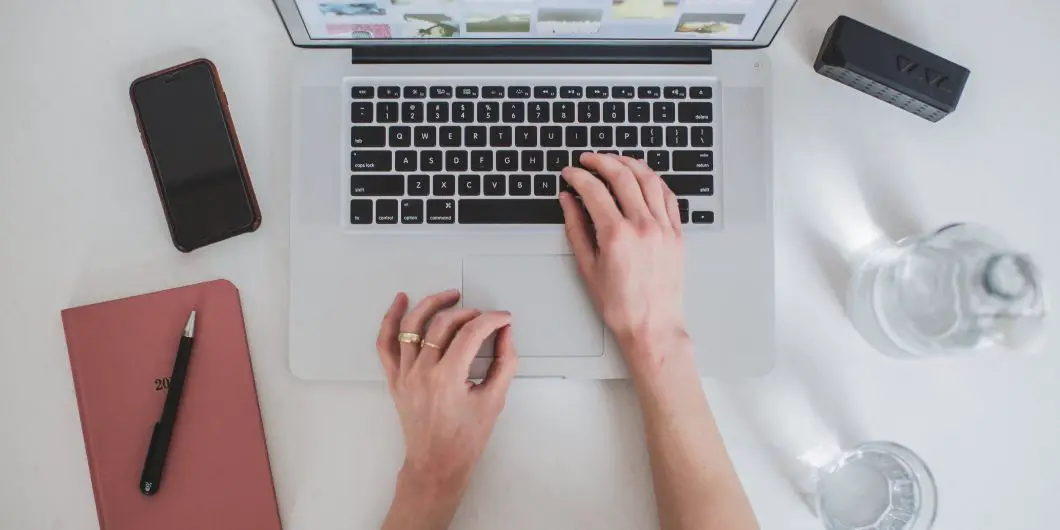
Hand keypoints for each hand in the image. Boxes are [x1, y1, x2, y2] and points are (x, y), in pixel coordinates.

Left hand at [376, 290, 517, 496]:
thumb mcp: (494, 400)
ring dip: (432, 304)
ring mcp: (405, 374)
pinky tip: (401, 301)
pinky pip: (386, 343)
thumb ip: (504, 362)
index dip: (491, 320)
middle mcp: (422, 372)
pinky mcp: (395, 378)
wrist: (436, 463)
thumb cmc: (465, 439)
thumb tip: (505, 333)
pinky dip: (391, 319)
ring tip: (449, 295)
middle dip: (468, 313)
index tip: (503, 319)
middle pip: (443, 324)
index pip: (471, 333)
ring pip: (412, 325)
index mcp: (448, 378)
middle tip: (484, 316)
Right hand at [559, 153, 689, 372]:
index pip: (594, 190)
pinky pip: (668, 196)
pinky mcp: (677, 233)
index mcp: (617, 235)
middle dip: (601, 161)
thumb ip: (576, 228)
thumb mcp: (588, 267)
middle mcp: (643, 226)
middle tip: (588, 159)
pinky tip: (643, 178)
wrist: (652, 327)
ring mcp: (664, 228)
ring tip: (615, 160)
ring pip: (648, 179)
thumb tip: (567, 201)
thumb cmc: (620, 306)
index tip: (569, 173)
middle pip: (622, 176)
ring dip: (629, 163)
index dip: (578, 176)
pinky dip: (654, 181)